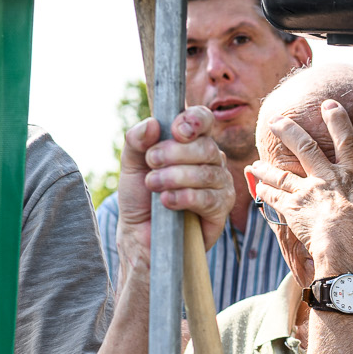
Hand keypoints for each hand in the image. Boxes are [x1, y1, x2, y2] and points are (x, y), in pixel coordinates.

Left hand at [116, 107, 232, 268]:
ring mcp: (220, 183)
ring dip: (175, 177)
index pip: (204, 119)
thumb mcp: (131, 164)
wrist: (140, 233)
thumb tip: (152, 124)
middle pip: (206, 147)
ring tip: (153, 185)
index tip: (175, 131)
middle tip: (151, 162)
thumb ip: (136, 141)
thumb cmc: (140, 196)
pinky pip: (209, 198)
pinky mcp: (221, 209)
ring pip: (207, 172)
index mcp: (192, 142)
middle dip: (174, 153)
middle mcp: (211, 159)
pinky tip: (166, 202)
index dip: (193, 120)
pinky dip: (184, 198)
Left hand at [246, 100, 352, 274]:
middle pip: (304, 147)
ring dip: (266, 166)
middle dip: (288, 131)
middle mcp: (327, 178)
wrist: (349, 253)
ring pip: (281, 173)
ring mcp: (308, 192)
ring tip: (256, 163)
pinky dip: (264, 191)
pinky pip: (273, 197)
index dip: (337, 119)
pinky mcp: (293, 209)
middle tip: (275, 121)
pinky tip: (258, 187)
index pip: (346, 140)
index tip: (328, 105)